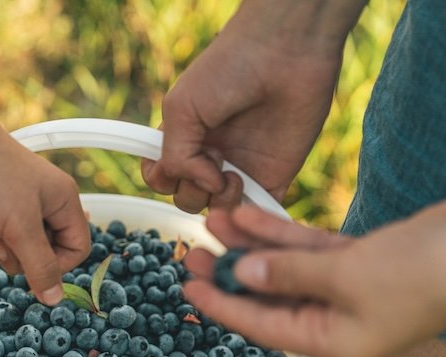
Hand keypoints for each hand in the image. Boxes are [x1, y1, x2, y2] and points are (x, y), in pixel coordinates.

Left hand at [0, 0, 89, 305]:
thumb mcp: (21, 229)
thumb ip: (40, 267)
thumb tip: (55, 300)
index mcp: (64, 201)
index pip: (77, 249)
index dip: (56, 265)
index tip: (33, 267)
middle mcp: (45, 200)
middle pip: (42, 250)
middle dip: (17, 251)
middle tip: (3, 240)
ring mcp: (17, 200)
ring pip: (13, 243)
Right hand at [143, 1, 353, 212]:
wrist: (284, 55)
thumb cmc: (228, 70)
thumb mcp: (181, 109)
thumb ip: (175, 156)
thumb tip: (202, 185)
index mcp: (185, 137)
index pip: (161, 176)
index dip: (162, 179)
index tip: (172, 162)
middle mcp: (210, 157)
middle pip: (186, 199)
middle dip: (191, 189)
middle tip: (213, 156)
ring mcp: (240, 170)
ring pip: (217, 211)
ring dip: (219, 200)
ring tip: (234, 173)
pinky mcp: (272, 180)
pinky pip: (255, 212)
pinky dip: (249, 212)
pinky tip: (247, 186)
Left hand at [185, 197, 445, 356]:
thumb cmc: (424, 275)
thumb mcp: (346, 277)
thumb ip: (289, 274)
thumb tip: (245, 273)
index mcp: (331, 345)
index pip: (260, 328)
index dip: (221, 307)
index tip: (187, 289)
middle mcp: (336, 324)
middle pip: (267, 299)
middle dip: (230, 273)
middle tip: (192, 251)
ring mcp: (348, 292)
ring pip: (285, 269)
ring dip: (251, 246)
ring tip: (214, 221)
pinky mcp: (361, 261)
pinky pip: (309, 250)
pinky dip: (282, 235)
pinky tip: (251, 216)